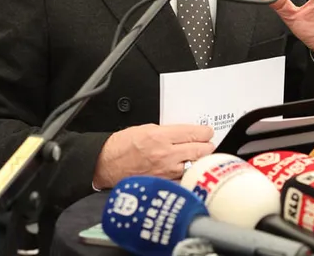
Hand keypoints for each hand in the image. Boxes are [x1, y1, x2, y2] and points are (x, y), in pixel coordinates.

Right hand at [92, 124, 214, 188]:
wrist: (106, 164)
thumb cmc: (122, 146)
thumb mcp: (145, 128)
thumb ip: (167, 132)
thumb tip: (185, 134)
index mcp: (160, 136)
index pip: (193, 133)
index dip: (205, 132)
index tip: (207, 132)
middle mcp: (165, 154)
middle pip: (200, 150)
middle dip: (206, 146)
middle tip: (207, 144)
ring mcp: (166, 172)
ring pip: (195, 166)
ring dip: (198, 161)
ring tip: (197, 158)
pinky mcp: (164, 184)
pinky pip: (184, 180)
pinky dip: (188, 175)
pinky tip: (187, 172)